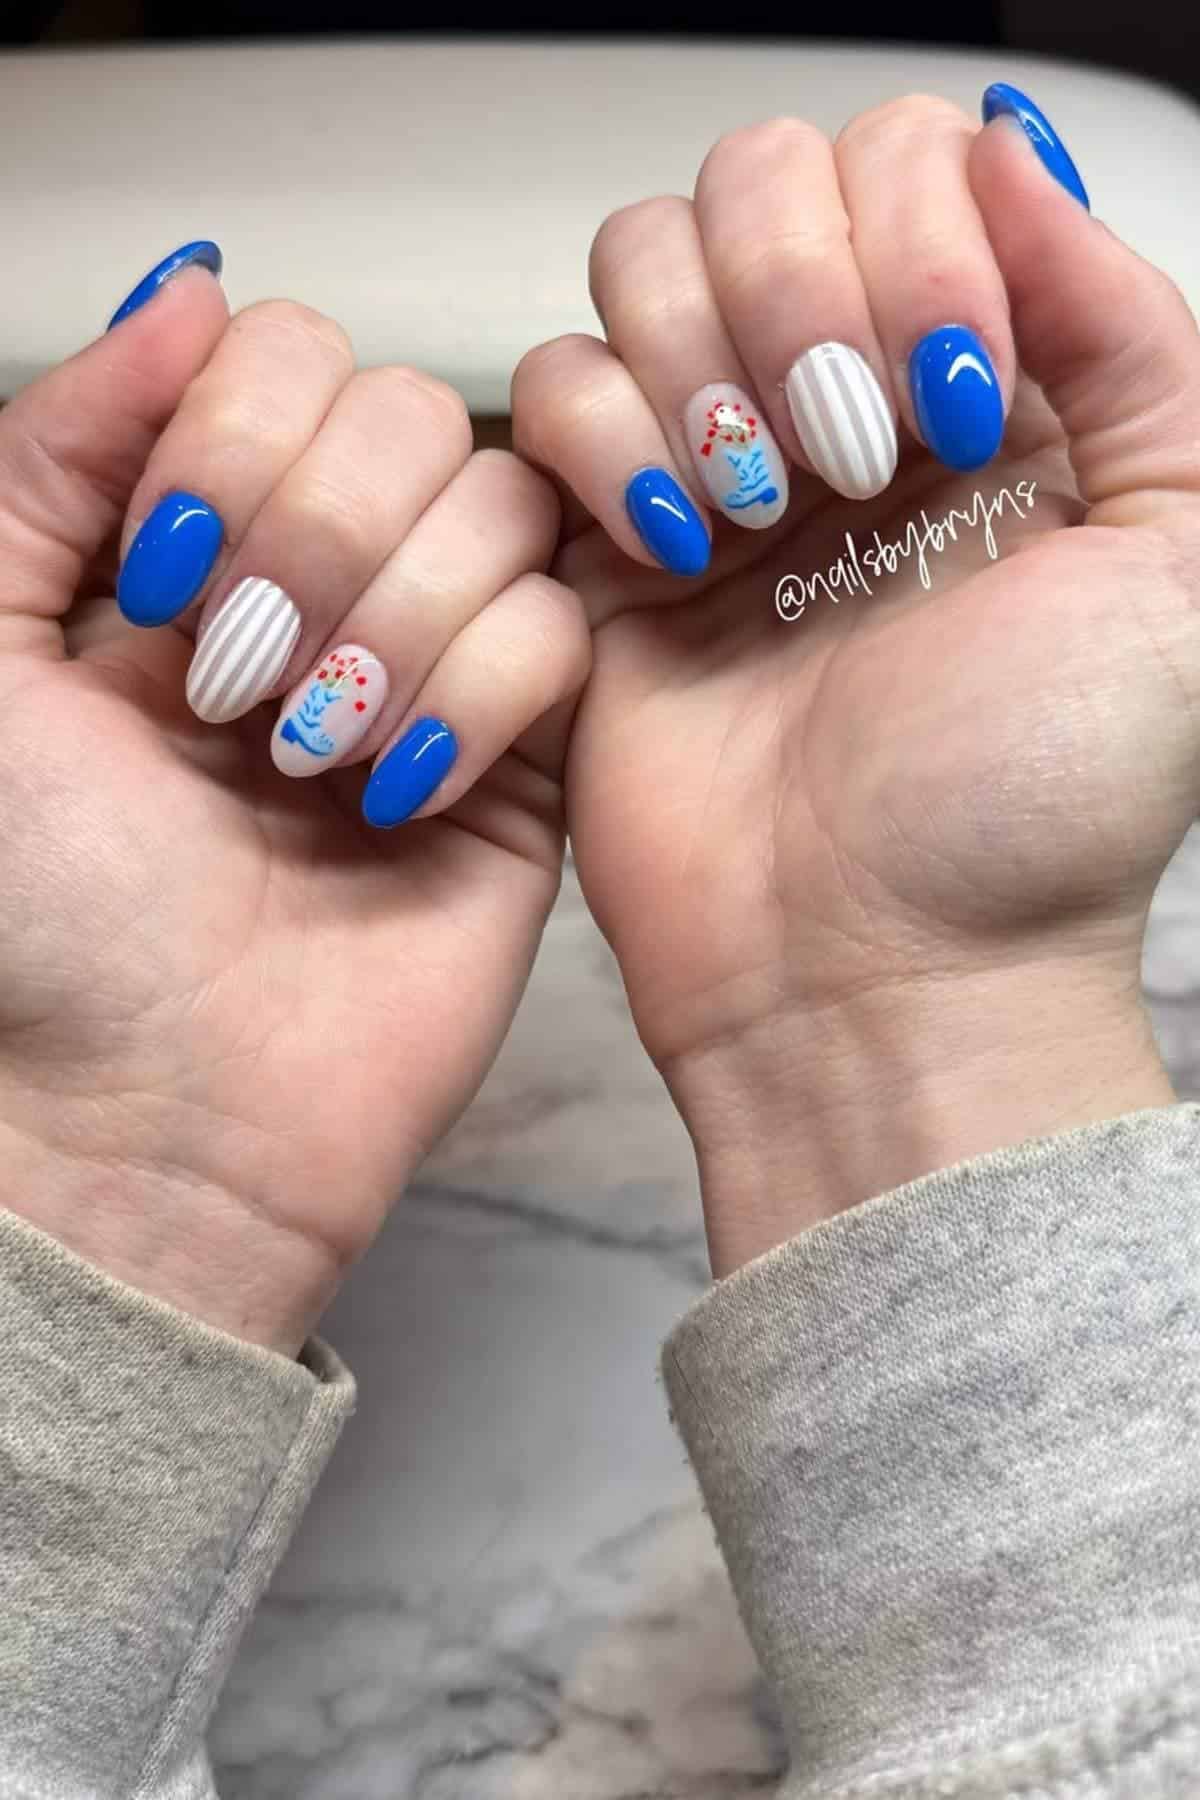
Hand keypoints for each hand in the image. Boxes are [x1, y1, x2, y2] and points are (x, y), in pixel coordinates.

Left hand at [0, 252, 586, 1352]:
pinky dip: (474, 698)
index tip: (153, 574)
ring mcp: (441, 669)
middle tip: (222, 683)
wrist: (144, 1118)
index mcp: (199, 542)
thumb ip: (47, 450)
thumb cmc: (38, 915)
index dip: (238, 434)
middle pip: (413, 412)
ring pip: (506, 509)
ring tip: (304, 756)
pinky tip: (395, 795)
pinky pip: (565, 636)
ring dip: (393, 621)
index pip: (289, 358)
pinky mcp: (531, 765)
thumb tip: (193, 285)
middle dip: (314, 535)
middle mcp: (329, 587)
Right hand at [513, 88, 1192, 1272]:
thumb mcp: (1179, 567)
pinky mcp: (598, 551)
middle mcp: (839, 408)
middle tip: (845, 458)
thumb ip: (1138, 338)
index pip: (909, 165)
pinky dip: (597, 435)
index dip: (915, 238)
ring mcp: (711, 470)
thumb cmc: (1033, 811)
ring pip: (636, 259)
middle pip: (757, 176)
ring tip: (753, 513)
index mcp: (987, 393)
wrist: (876, 980)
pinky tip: (672, 545)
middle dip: (794, 285)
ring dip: (693, 355)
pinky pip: (546, 393)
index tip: (953, 405)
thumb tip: (1005, 152)